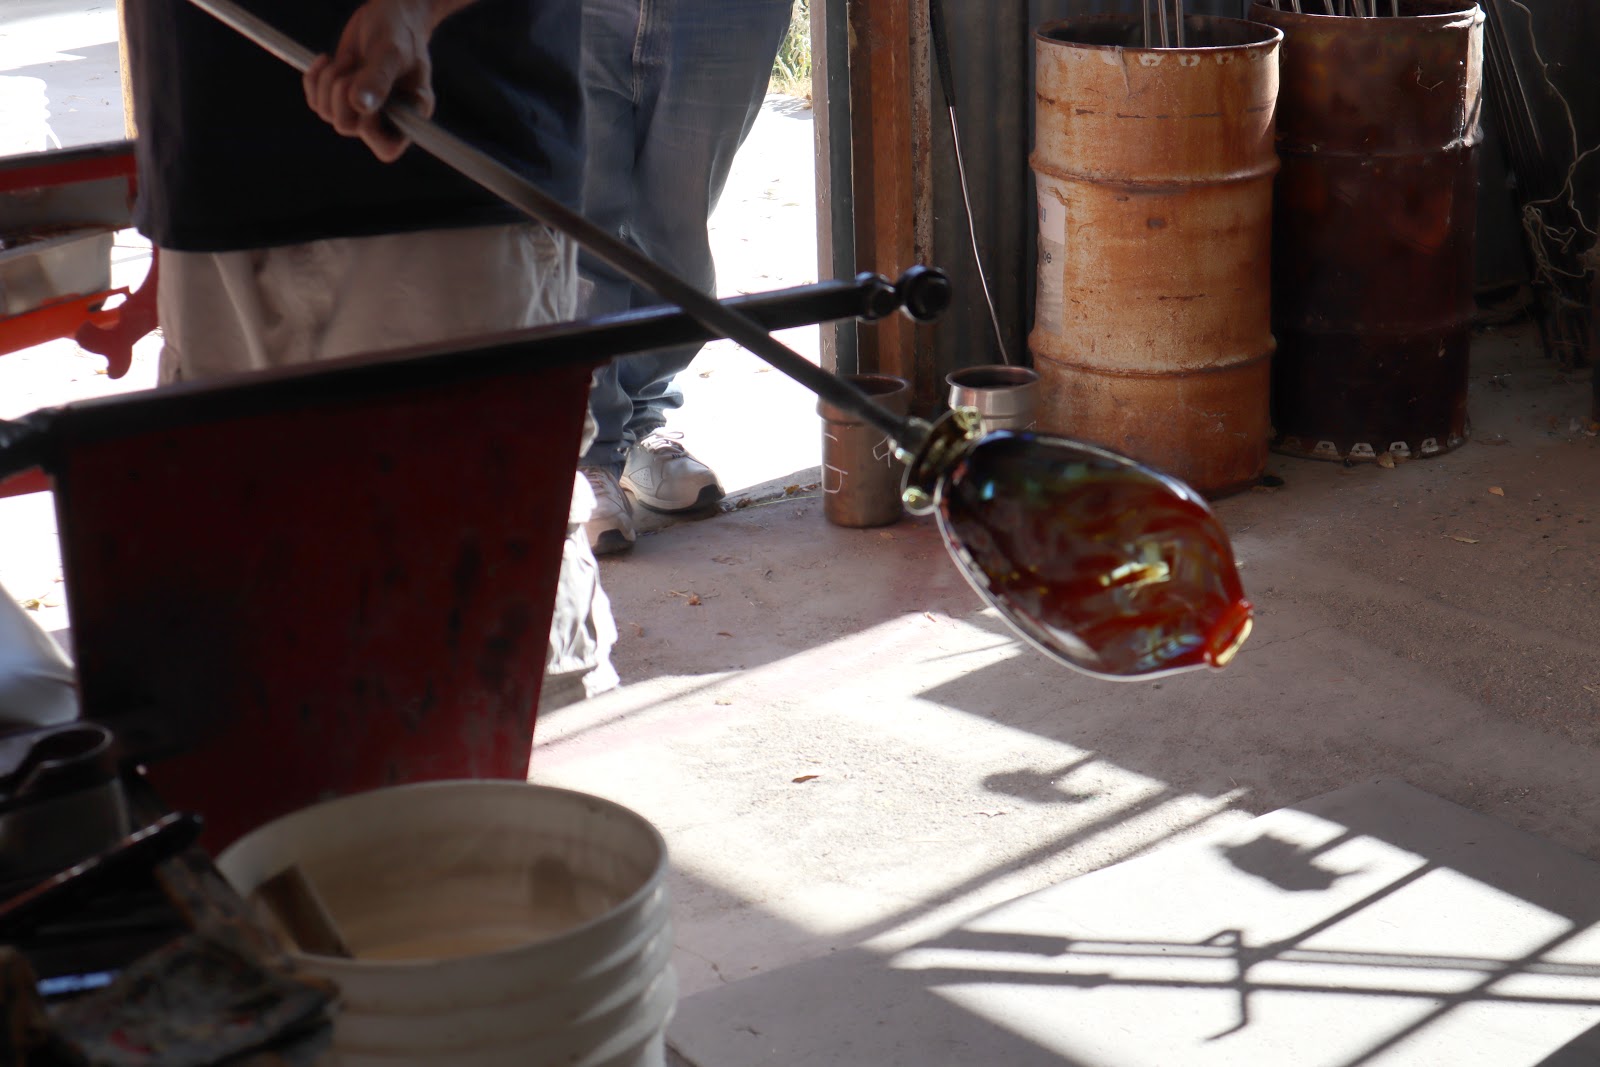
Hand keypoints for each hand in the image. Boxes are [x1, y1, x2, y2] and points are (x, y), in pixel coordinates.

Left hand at [303, 0, 436, 162]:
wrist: (389, 15)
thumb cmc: (400, 32)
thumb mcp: (391, 52)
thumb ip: (378, 78)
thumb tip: (360, 105)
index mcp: (409, 115)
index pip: (388, 149)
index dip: (369, 128)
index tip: (365, 99)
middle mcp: (386, 119)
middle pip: (346, 127)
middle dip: (339, 92)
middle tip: (351, 64)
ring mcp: (361, 111)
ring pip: (328, 113)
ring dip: (328, 81)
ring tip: (346, 59)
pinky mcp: (341, 99)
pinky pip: (316, 102)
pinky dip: (314, 80)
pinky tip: (326, 59)